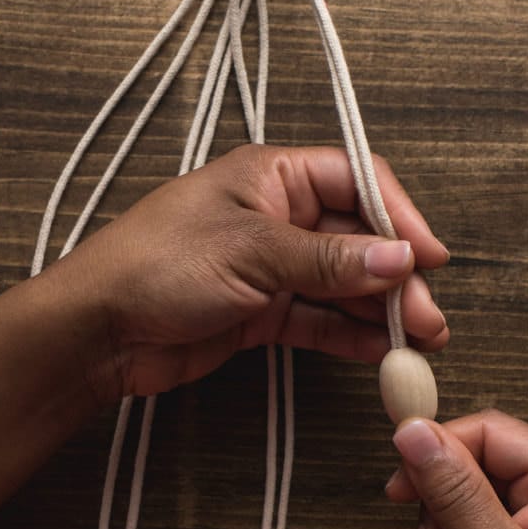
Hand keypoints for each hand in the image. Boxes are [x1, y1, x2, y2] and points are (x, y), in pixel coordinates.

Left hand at [60, 143, 448, 398]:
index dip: (399, 215)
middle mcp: (276, 216)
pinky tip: (380, 352)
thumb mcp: (250, 252)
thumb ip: (328, 259)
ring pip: (343, 282)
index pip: (356, 179)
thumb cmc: (156, 266)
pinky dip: (350, 335)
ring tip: (419, 342)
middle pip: (358, 236)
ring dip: (381, 310)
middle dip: (396, 275)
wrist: (97, 330)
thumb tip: (398, 258)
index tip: (430, 256)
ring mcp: (270, 266)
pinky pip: (319, 319)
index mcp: (272, 176)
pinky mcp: (261, 311)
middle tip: (426, 318)